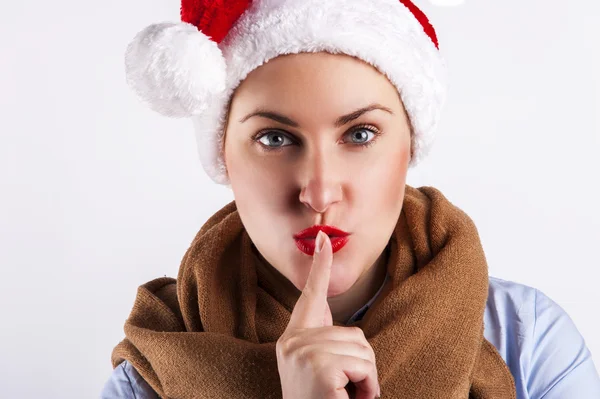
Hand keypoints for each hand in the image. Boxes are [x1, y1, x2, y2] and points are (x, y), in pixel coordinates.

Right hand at [276, 231, 380, 398]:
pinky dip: (367, 389)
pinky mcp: (318, 367)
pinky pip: (363, 367)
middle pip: (356, 334)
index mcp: (295, 339)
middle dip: (363, 367)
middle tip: (346, 393)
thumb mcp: (322, 372)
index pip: (311, 295)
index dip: (321, 266)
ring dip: (366, 381)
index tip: (326, 238)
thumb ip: (330, 347)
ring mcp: (303, 353)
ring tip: (346, 398)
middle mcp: (293, 342)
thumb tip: (354, 337)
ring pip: (364, 351)